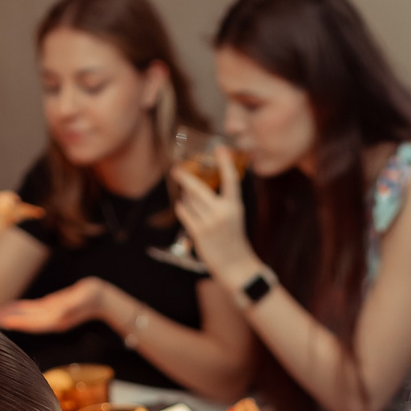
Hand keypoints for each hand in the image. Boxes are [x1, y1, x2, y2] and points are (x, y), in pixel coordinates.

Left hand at [0, 278, 106, 334]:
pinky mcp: (53, 307)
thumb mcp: (80, 299)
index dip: (18, 323)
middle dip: (12, 321)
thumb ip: (68, 305)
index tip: (3, 322)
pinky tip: (14, 307)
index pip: (33, 323)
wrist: (101, 296)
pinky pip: (34, 309)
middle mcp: (52, 320)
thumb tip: (56, 311)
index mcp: (57, 320)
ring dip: (15, 316)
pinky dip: (23, 309)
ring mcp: (52, 314)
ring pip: (29, 316)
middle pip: (28, 322)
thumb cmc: (92, 296)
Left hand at [170, 150, 256, 281]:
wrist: (234, 263)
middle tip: (176, 170)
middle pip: (198, 189)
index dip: (225, 162)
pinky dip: (182, 208)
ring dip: (186, 197)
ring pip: (189, 201)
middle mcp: (222, 212)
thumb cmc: (232, 237)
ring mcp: (210, 223)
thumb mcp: (234, 215)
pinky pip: (184, 213)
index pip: (231, 179)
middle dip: (185, 178)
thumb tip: (198, 184)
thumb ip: (222, 200)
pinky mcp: (199, 233)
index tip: (220, 147)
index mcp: (235, 206)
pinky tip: (183, 207)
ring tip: (189, 199)